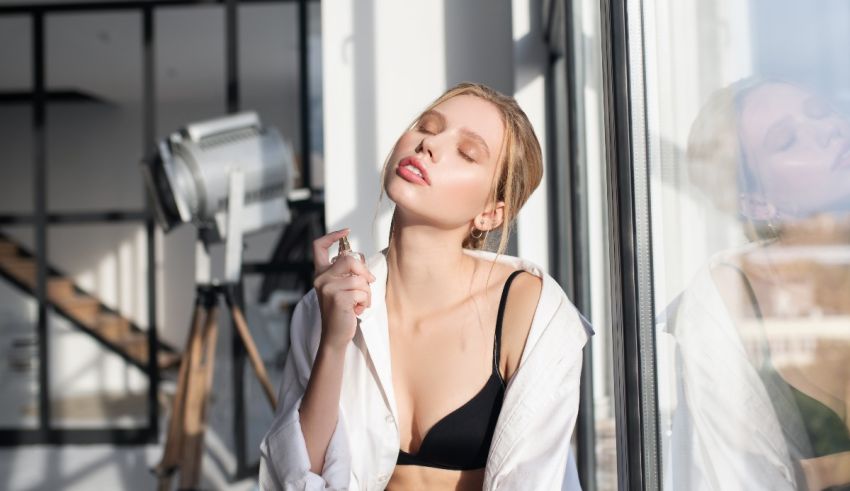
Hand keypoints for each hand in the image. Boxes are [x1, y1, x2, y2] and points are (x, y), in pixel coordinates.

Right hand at [312, 229, 375, 349]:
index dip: (332, 235)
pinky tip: (356, 310)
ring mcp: (328, 288)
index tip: (346, 231)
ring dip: (366, 292)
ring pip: (359, 278)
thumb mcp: (342, 288)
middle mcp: (321, 278)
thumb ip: (347, 272)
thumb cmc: (342, 311)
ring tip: (359, 303)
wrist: (335, 336)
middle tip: (368, 283)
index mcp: (321, 273)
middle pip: (349, 258)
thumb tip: (360, 258)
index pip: (318, 246)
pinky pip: (361, 292)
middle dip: (364, 271)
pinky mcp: (337, 298)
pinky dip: (365, 302)